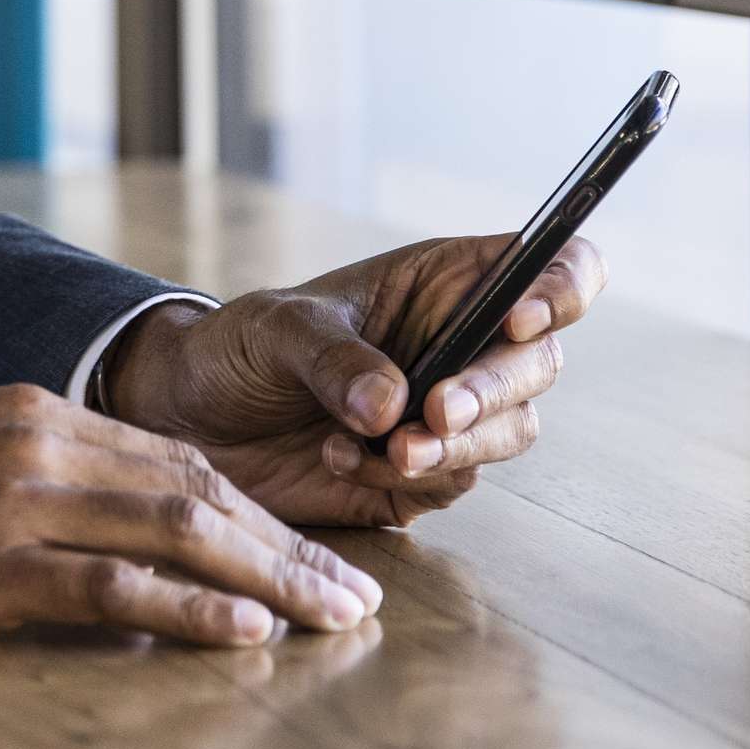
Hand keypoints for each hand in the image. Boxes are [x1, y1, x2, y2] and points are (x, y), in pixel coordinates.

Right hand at [0, 383, 386, 680]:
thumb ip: (47, 483)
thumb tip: (137, 531)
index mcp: (33, 408)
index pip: (176, 455)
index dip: (258, 509)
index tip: (315, 555)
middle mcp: (34, 437)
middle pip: (195, 486)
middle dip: (287, 546)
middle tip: (356, 596)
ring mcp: (12, 498)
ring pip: (173, 530)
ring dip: (267, 579)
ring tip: (331, 619)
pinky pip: (110, 587)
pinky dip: (186, 610)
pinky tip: (242, 632)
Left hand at [97, 234, 605, 528]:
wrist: (189, 422)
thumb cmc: (237, 347)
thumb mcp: (275, 329)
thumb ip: (333, 358)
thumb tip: (393, 405)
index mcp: (443, 281)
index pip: (549, 265)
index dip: (560, 287)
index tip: (520, 320)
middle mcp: (462, 343)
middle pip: (538, 362)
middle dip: (494, 391)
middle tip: (434, 414)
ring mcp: (449, 413)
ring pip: (508, 431)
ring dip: (455, 447)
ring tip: (383, 448)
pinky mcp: (423, 475)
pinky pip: (450, 483)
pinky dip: (405, 478)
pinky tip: (339, 459)